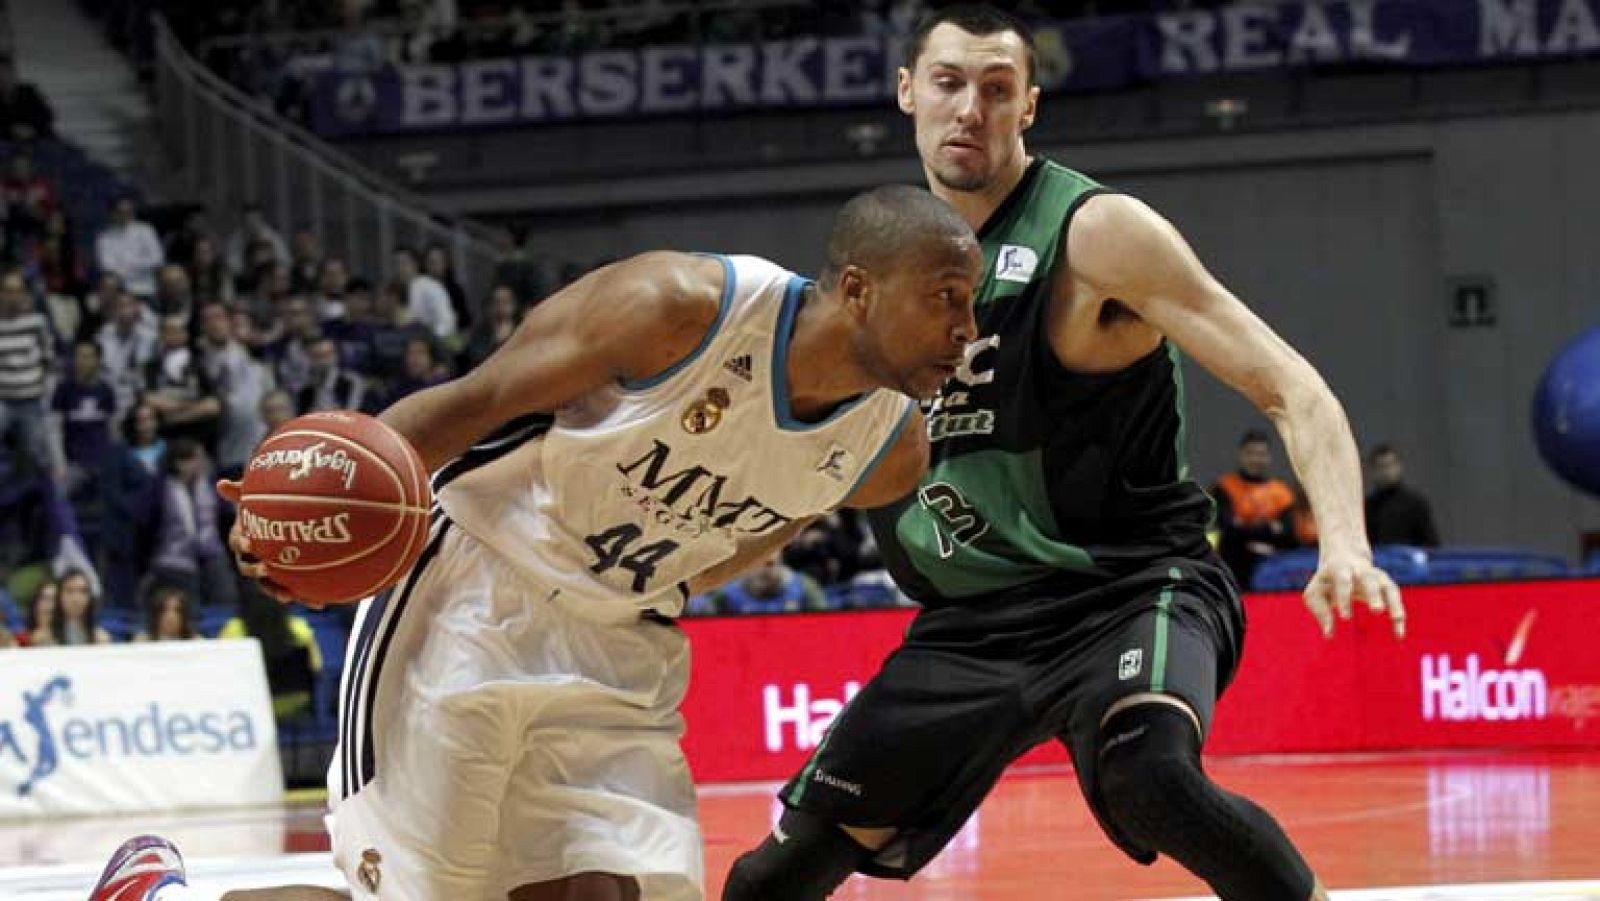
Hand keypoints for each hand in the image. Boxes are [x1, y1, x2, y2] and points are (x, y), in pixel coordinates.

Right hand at [216, 479, 316, 607]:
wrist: (285, 518)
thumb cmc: (268, 504)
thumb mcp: (257, 495)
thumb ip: (243, 490)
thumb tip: (221, 482)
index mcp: (244, 538)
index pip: (237, 543)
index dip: (242, 543)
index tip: (250, 542)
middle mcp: (253, 558)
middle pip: (250, 569)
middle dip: (257, 571)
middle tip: (267, 569)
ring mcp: (269, 571)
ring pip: (270, 585)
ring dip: (278, 591)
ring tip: (289, 596)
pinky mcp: (287, 580)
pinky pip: (293, 590)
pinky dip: (304, 597)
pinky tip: (319, 604)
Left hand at [1302, 548, 1405, 639]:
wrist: (1344, 559)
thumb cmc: (1326, 583)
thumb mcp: (1315, 592)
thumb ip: (1320, 611)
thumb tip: (1328, 633)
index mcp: (1341, 569)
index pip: (1343, 580)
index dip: (1344, 597)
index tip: (1345, 618)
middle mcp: (1362, 571)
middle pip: (1370, 580)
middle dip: (1374, 594)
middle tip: (1376, 610)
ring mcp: (1378, 577)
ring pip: (1389, 587)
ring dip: (1394, 602)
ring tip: (1398, 619)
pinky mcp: (1388, 587)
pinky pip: (1396, 600)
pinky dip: (1399, 615)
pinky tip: (1399, 634)